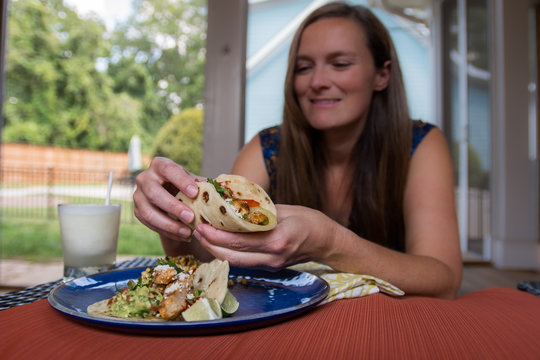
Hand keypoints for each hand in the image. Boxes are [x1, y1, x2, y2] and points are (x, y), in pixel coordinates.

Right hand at [133, 157, 204, 240]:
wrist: (170, 194)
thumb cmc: (185, 185)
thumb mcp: (193, 181)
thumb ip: (203, 184)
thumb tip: (219, 189)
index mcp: (159, 165)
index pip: (169, 170)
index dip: (181, 181)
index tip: (195, 193)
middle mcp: (144, 178)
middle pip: (154, 192)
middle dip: (173, 207)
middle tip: (191, 218)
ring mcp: (138, 196)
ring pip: (149, 212)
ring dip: (169, 225)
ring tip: (187, 232)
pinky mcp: (138, 211)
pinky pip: (150, 224)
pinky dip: (167, 232)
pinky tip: (183, 236)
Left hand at [192, 204, 333, 269]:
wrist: (328, 242)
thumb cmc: (310, 221)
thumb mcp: (286, 210)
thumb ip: (260, 212)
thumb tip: (235, 205)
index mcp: (277, 240)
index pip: (239, 242)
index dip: (216, 236)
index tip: (202, 226)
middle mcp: (272, 257)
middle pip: (232, 257)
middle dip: (211, 245)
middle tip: (197, 231)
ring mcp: (271, 265)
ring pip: (236, 263)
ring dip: (217, 251)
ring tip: (204, 237)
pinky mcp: (270, 267)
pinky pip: (244, 262)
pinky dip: (230, 253)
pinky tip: (221, 242)